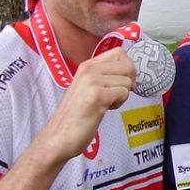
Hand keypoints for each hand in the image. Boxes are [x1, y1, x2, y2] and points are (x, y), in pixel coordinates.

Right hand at [39, 47, 135, 165]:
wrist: (59, 137)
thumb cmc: (77, 116)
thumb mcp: (88, 87)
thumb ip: (105, 75)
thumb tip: (130, 70)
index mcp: (87, 65)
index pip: (120, 53)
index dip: (127, 68)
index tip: (120, 82)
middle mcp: (89, 69)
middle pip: (128, 65)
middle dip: (129, 82)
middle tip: (115, 95)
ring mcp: (92, 81)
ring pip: (128, 81)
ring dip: (121, 96)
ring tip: (104, 104)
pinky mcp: (98, 96)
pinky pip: (124, 93)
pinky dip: (118, 104)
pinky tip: (103, 109)